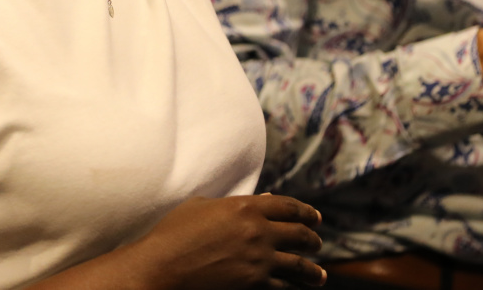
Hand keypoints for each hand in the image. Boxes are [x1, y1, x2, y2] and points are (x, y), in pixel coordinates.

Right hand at [127, 194, 324, 289]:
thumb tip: (263, 201)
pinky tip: (295, 288)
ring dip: (312, 271)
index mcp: (246, 206)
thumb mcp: (202, 206)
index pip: (288, 207)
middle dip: (313, 240)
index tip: (315, 218)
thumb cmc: (175, 233)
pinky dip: (291, 287)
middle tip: (318, 243)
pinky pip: (282, 286)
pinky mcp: (254, 284)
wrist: (164, 267)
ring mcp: (259, 260)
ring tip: (319, 275)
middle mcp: (259, 232)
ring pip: (298, 265)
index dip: (306, 212)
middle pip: (299, 235)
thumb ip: (233, 202)